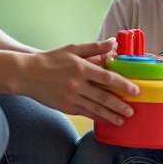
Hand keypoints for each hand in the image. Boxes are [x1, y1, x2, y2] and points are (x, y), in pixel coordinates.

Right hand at [17, 40, 139, 124]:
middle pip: (103, 96)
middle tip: (132, 111)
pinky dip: (97, 117)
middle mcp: (77, 84)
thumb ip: (94, 48)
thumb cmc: (51, 59)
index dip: (123, 85)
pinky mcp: (65, 106)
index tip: (135, 91)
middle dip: (120, 105)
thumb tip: (113, 43)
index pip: (107, 77)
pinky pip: (85, 113)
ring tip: (123, 120)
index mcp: (80, 67)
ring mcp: (71, 97)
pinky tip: (106, 120)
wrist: (27, 74)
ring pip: (95, 108)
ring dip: (111, 115)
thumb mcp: (72, 49)